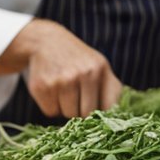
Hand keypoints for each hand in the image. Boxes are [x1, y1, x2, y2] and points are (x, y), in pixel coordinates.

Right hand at [0, 19, 122, 117]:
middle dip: (81, 110)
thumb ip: (110, 90)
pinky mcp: (42, 87)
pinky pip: (51, 112)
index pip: (109, 107)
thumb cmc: (77, 60)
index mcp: (101, 69)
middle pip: (86, 114)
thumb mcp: (99, 66)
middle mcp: (84, 74)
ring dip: (65, 108)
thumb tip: (117, 118)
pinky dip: (51, 105)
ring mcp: (62, 80)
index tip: (98, 114)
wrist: (46, 41)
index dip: (103, 114)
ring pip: (68, 115)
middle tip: (76, 95)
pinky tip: (51, 88)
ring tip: (63, 89)